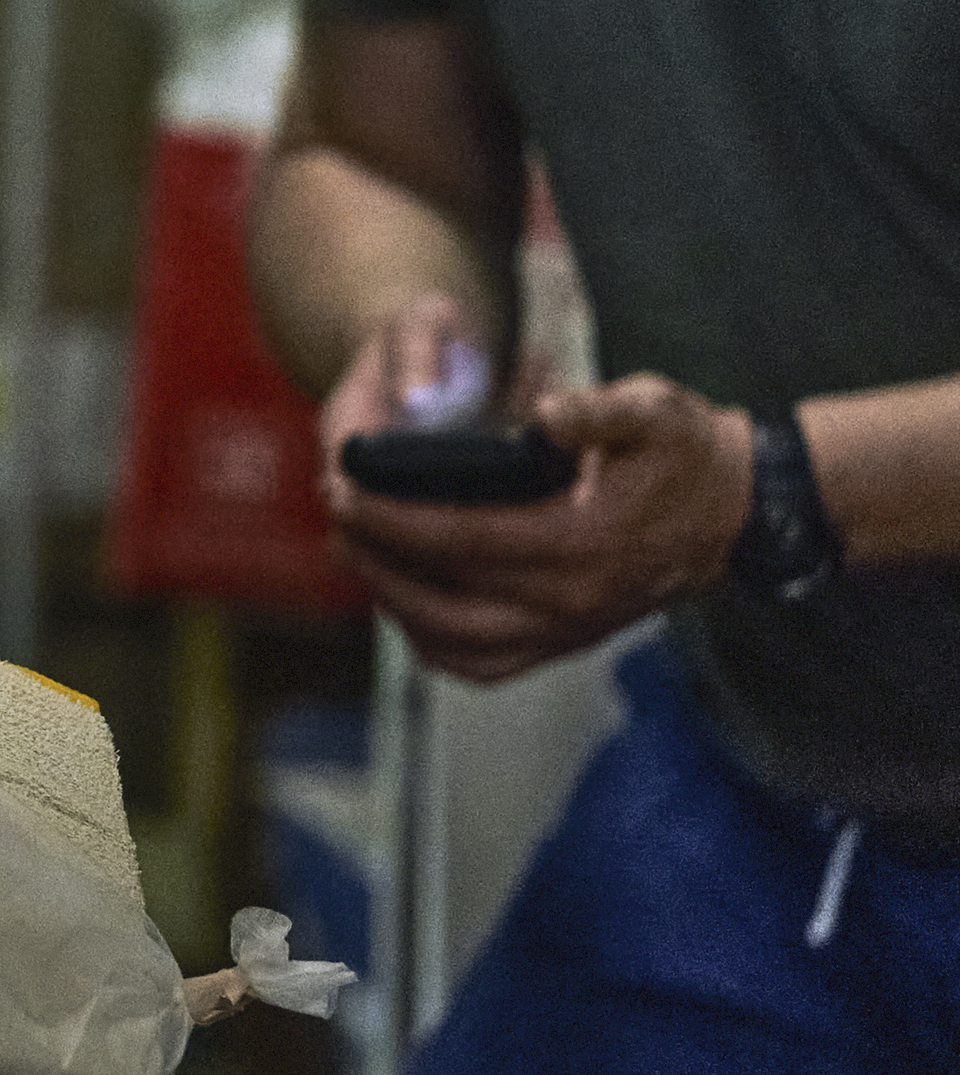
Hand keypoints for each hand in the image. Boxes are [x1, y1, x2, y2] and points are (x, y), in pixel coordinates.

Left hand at [323, 333, 753, 682]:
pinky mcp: (564, 645)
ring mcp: (564, 633)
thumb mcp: (656, 413)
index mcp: (578, 545)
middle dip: (375, 559)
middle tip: (336, 517)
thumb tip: (545, 414)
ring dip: (392, 603)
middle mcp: (566, 603)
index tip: (343, 489)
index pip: (458, 539)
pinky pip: (479, 664)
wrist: (737, 515)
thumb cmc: (688, 458)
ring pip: (449, 643)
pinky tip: (402, 600)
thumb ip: (599, 410)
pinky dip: (429, 640)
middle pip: (438, 600)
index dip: (391, 516)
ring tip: (356, 552)